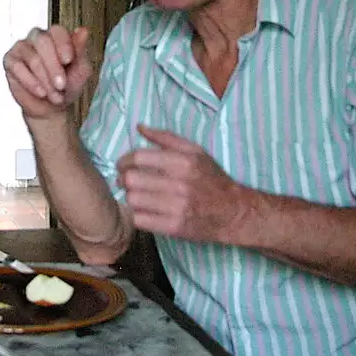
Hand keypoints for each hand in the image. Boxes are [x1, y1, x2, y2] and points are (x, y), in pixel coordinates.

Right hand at [2, 24, 91, 121]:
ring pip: (32, 57)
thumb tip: (83, 31)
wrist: (50, 108)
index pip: (57, 31)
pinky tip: (40, 91)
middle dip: (53, 67)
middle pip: (43, 42)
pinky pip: (17, 67)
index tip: (68, 61)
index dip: (63, 45)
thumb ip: (80, 50)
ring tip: (53, 94)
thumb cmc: (65, 87)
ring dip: (44, 79)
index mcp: (56, 36)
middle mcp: (38, 38)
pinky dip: (31, 82)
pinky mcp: (10, 61)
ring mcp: (22, 48)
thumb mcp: (80, 70)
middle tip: (61, 84)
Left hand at [117, 125, 254, 243]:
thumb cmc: (212, 179)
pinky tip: (142, 211)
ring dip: (129, 197)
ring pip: (133, 200)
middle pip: (132, 179)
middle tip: (125, 181)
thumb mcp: (195, 151)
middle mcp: (179, 184)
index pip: (139, 158)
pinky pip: (140, 220)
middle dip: (123, 179)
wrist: (233, 212)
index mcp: (183, 162)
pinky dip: (136, 215)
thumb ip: (166, 138)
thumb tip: (139, 127)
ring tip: (135, 196)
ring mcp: (176, 207)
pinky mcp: (174, 227)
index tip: (122, 165)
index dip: (124, 161)